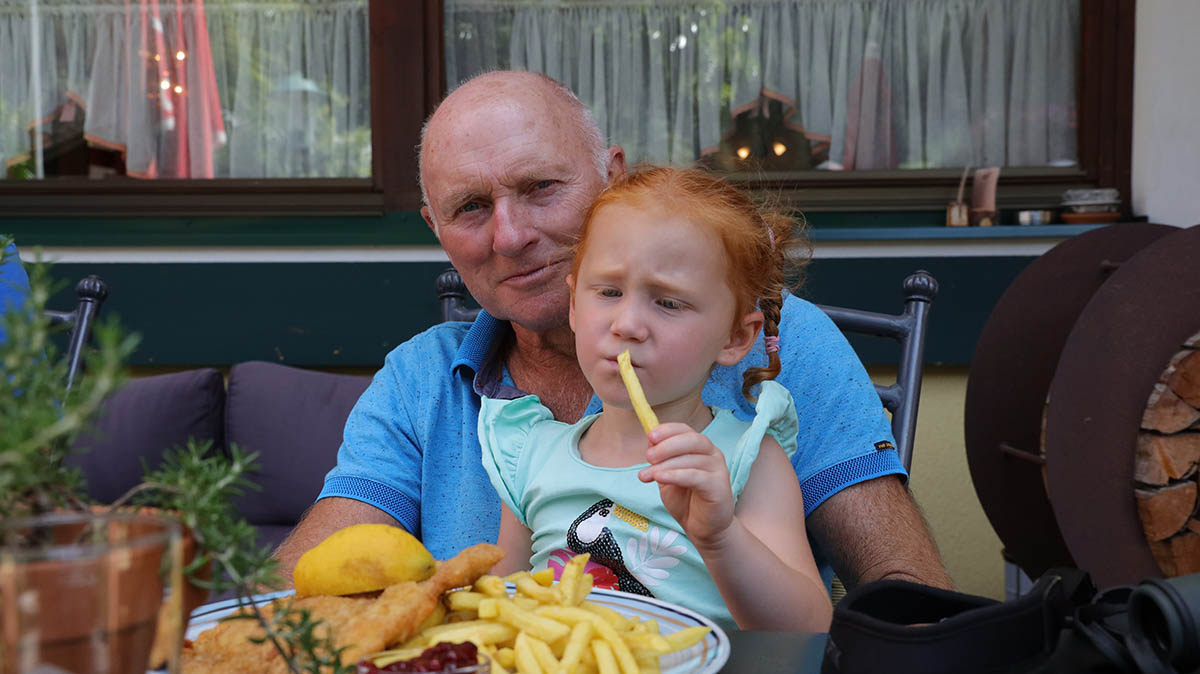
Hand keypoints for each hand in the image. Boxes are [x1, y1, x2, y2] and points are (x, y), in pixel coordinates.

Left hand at [638, 423, 733, 545]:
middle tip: (648, 457)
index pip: (685, 430)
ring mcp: (718, 470)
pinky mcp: (719, 486)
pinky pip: (695, 476)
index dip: (667, 430)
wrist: (703, 529)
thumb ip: (660, 461)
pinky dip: (676, 475)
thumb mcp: (667, 477)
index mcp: (700, 448)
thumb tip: (649, 444)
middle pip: (691, 439)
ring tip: (646, 475)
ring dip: (665, 465)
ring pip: (691, 459)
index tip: (650, 437)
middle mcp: (712, 454)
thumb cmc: (686, 500)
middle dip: (666, 445)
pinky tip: (661, 478)